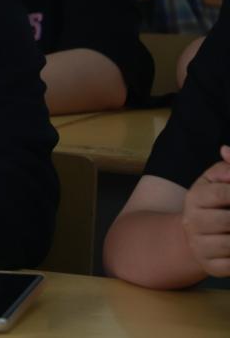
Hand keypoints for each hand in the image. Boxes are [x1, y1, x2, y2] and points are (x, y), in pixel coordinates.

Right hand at [182, 145, 229, 277]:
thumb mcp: (215, 181)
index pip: (225, 193)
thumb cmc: (212, 204)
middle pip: (229, 221)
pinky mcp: (211, 267)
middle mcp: (192, 222)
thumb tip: (225, 150)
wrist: (191, 237)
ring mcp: (200, 246)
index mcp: (194, 197)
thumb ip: (226, 167)